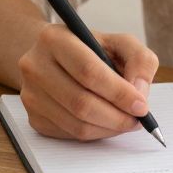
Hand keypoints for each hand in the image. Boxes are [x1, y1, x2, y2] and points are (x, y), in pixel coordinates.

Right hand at [17, 24, 159, 140]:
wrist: (55, 57)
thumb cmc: (91, 50)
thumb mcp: (119, 42)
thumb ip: (139, 60)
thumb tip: (139, 93)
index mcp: (54, 39)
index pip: (88, 71)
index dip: (119, 93)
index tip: (141, 106)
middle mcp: (35, 66)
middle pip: (81, 103)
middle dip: (117, 117)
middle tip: (137, 120)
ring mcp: (30, 94)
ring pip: (76, 124)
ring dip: (109, 128)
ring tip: (126, 121)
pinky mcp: (33, 117)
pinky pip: (70, 134)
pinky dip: (95, 133)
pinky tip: (106, 122)